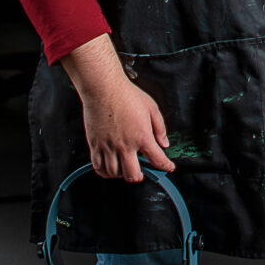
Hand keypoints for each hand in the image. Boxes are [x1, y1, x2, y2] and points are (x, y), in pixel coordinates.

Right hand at [62, 36, 172, 181]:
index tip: (168, 168)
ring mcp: (109, 146)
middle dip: (140, 176)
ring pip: (115, 173)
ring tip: (126, 167)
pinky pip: (98, 167)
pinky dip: (105, 172)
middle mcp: (125, 145)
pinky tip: (110, 167)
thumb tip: (164, 143)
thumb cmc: (126, 95)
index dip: (166, 167)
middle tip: (142, 170)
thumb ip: (160, 128)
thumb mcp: (152, 108)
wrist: (103, 88)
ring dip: (122, 174)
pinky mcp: (95, 144)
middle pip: (133, 175)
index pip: (157, 160)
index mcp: (142, 137)